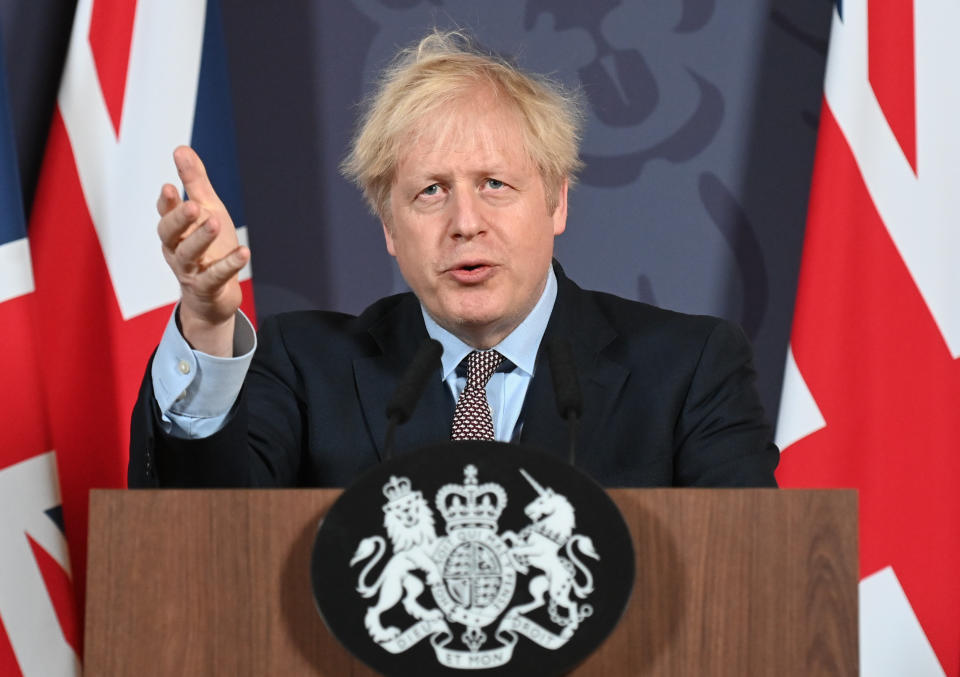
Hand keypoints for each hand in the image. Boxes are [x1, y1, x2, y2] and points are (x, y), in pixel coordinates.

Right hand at [157, 146, 248, 355]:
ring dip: (201, 238)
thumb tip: (181, 149)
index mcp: (175, 230)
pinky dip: (228, 264)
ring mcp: (189, 271)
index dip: (167, 202)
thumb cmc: (207, 248)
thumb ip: (194, 182)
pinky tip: (244, 252)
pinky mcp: (206, 288)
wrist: (213, 297)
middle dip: (179, 218)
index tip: (170, 186)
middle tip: (193, 205)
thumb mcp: (205, 211)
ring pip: (189, 254)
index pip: (166, 213)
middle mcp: (176, 250)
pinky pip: (214, 276)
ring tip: (215, 222)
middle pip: (170, 234)